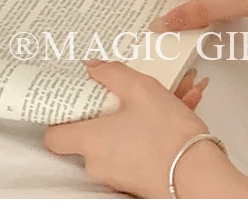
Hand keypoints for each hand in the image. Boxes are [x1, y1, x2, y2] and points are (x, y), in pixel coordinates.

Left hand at [43, 60, 215, 197]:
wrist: (194, 172)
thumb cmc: (168, 133)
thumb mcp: (142, 89)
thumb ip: (112, 74)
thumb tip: (91, 68)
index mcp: (91, 139)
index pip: (53, 135)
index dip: (62, 116)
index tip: (78, 99)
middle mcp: (96, 161)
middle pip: (92, 131)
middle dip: (114, 107)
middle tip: (133, 92)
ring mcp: (114, 173)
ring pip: (120, 136)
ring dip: (140, 115)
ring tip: (174, 94)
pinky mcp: (133, 179)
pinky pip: (136, 147)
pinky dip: (151, 131)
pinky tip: (180, 110)